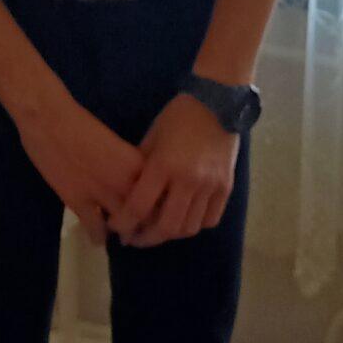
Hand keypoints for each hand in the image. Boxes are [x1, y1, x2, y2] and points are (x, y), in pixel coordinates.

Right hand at [15, 94, 144, 245]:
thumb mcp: (114, 143)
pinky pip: (95, 227)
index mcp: (136, 163)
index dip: (161, 206)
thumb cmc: (80, 123)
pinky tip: (98, 240)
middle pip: (147, 213)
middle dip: (147, 225)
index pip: (159, 194)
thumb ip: (126, 165)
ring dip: (124, 233)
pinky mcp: (78, 201)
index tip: (158, 211)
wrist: (49, 119)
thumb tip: (133, 183)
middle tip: (144, 231)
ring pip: (123, 224)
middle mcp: (125, 181)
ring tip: (124, 237)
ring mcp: (102, 193)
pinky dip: (98, 236)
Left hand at [109, 94, 237, 247]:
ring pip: (188, 228)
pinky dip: (194, 225)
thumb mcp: (151, 139)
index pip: (139, 207)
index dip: (123, 224)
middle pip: (166, 227)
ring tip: (157, 231)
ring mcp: (210, 186)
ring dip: (170, 234)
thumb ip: (140, 169)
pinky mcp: (226, 187)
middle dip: (146, 238)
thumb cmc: (176, 118)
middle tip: (134, 239)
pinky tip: (183, 220)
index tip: (115, 229)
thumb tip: (125, 196)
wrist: (217, 103)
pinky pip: (209, 220)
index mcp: (163, 166)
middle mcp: (188, 180)